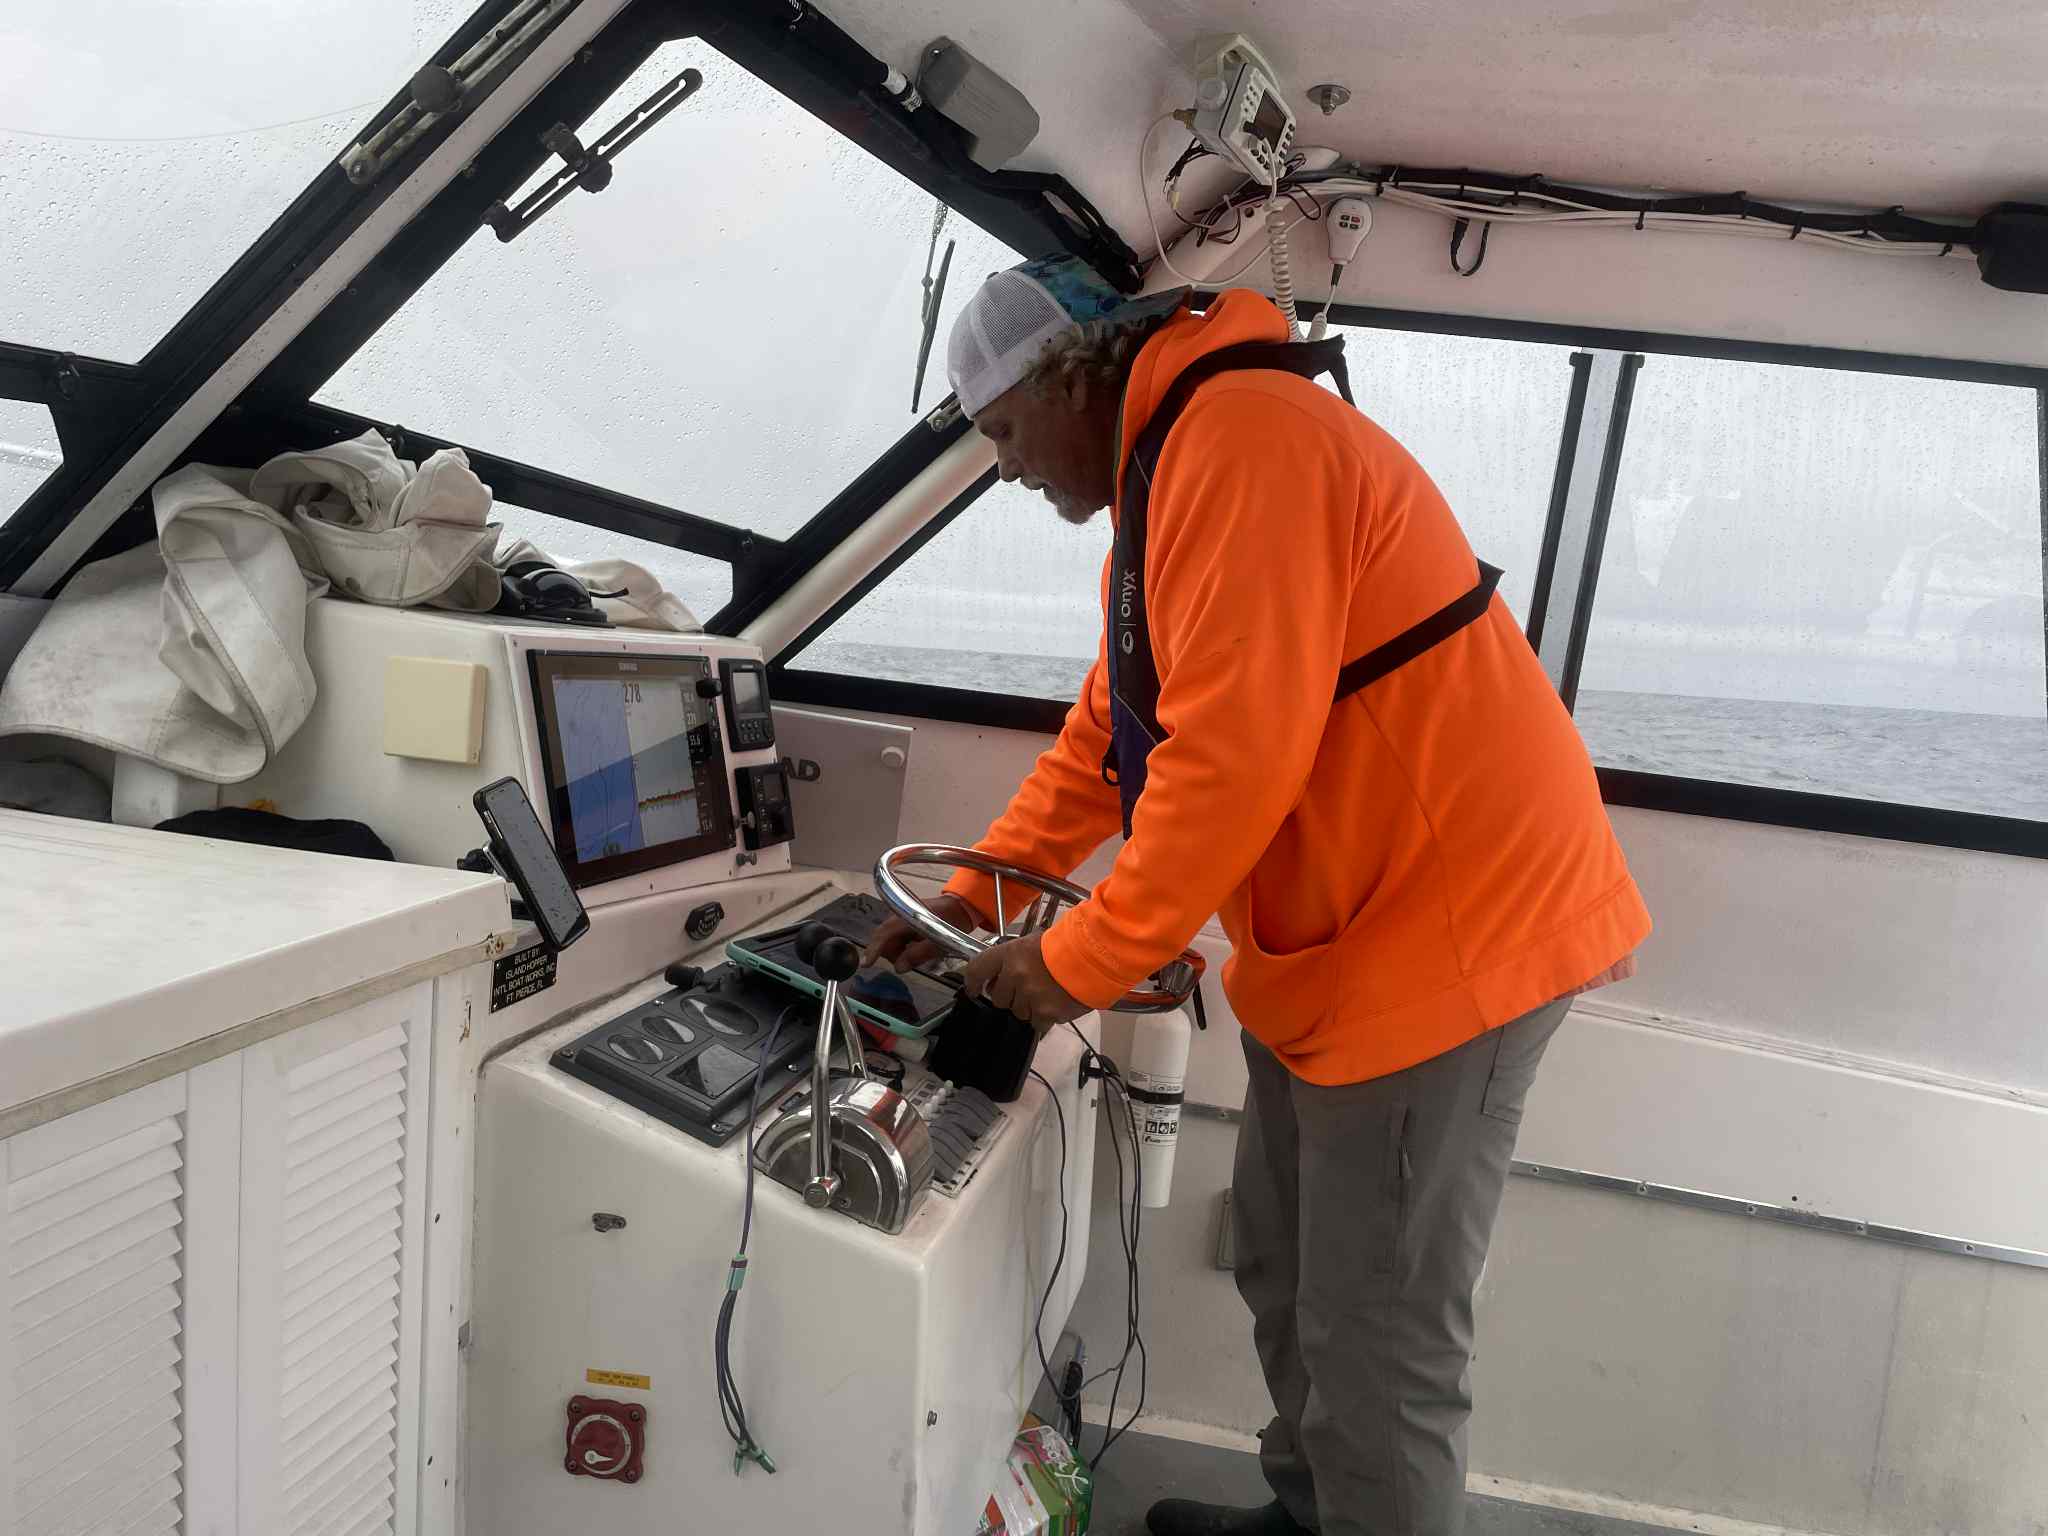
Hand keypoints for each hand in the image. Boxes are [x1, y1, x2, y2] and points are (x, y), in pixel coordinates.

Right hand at [863, 892, 984, 972]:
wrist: (959, 907)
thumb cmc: (951, 922)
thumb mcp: (939, 942)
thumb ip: (918, 954)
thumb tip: (898, 968)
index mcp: (906, 916)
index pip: (884, 934)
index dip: (874, 949)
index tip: (867, 964)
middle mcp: (898, 915)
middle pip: (884, 940)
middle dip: (893, 954)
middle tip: (910, 962)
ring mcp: (898, 918)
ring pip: (889, 941)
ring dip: (899, 952)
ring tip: (918, 954)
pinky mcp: (901, 922)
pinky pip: (896, 939)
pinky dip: (903, 948)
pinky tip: (916, 948)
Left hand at [962, 931, 1088, 1032]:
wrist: (1094, 956)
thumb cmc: (1065, 946)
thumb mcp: (1033, 943)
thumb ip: (1013, 960)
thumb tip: (999, 979)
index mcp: (1009, 954)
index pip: (977, 970)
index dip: (972, 982)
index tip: (974, 989)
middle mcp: (1015, 975)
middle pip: (999, 999)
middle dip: (1010, 997)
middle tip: (1026, 989)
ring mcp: (1029, 996)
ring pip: (1018, 1013)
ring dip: (1029, 1008)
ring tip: (1046, 995)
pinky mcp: (1045, 1013)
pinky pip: (1037, 1024)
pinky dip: (1044, 1019)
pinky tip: (1055, 1005)